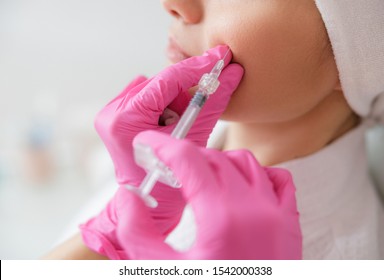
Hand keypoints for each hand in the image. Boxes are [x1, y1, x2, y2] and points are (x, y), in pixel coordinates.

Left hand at [94, 45, 242, 186]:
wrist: (149, 203)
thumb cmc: (170, 182)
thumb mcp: (194, 139)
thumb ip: (213, 103)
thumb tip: (232, 73)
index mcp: (126, 120)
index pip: (166, 81)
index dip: (197, 68)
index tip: (220, 56)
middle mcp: (112, 112)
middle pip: (160, 84)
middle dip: (185, 93)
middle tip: (200, 105)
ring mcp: (110, 113)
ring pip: (155, 89)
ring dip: (174, 102)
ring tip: (178, 127)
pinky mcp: (115, 116)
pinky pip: (147, 97)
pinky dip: (164, 106)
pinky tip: (168, 125)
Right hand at [116, 131, 302, 259]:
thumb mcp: (162, 270)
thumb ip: (137, 231)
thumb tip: (129, 197)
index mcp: (221, 217)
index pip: (187, 159)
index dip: (161, 145)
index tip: (146, 142)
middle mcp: (254, 208)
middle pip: (213, 158)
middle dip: (184, 157)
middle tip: (165, 168)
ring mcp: (276, 214)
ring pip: (245, 162)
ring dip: (217, 162)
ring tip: (197, 178)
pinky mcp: (289, 223)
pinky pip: (278, 179)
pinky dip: (257, 173)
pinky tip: (239, 186)